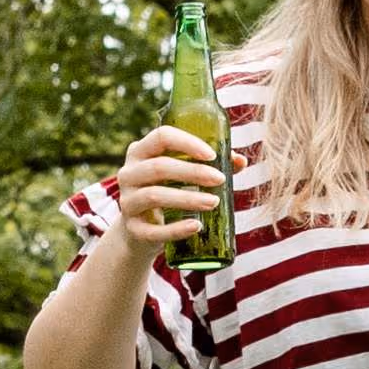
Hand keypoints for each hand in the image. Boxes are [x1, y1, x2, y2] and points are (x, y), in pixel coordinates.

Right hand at [98, 119, 230, 253]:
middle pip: (159, 167)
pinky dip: (176, 229)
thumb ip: (210, 164)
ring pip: (154, 196)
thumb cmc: (168, 191)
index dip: (187, 143)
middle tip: (220, 179)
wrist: (142, 232)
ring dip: (188, 199)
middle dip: (193, 172)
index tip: (213, 155)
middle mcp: (128, 173)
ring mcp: (127, 202)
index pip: (161, 137)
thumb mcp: (183, 174)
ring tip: (214, 202)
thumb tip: (241, 160)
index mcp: (141, 151)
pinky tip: (196, 226)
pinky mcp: (132, 229)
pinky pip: (153, 230)